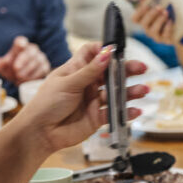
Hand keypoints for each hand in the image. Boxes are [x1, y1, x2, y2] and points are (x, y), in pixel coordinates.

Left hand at [0, 36, 51, 83]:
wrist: (20, 79)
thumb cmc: (11, 70)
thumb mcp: (2, 67)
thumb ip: (1, 64)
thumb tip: (4, 61)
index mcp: (20, 45)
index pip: (21, 41)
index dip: (21, 43)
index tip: (20, 46)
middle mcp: (32, 49)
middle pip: (31, 51)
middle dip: (23, 60)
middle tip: (16, 70)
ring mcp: (41, 57)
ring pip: (37, 61)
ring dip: (27, 71)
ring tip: (19, 78)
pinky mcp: (45, 67)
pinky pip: (42, 70)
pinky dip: (33, 76)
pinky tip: (25, 80)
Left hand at [16, 43, 148, 153]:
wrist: (40, 132)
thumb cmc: (46, 104)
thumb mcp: (68, 83)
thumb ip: (90, 71)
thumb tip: (107, 53)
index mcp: (76, 70)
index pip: (93, 53)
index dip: (105, 50)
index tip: (117, 51)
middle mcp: (87, 84)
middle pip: (110, 72)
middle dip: (126, 70)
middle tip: (141, 69)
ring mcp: (93, 100)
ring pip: (115, 93)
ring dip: (130, 91)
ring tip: (142, 91)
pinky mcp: (97, 118)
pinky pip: (114, 113)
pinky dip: (125, 112)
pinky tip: (135, 110)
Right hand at [130, 0, 175, 44]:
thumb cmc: (174, 11)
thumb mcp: (171, 0)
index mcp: (146, 18)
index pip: (135, 18)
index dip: (138, 13)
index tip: (145, 4)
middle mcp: (149, 28)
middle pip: (143, 24)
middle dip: (150, 15)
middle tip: (159, 7)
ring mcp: (157, 36)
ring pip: (152, 31)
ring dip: (158, 21)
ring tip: (166, 13)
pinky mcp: (165, 40)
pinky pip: (163, 36)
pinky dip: (167, 29)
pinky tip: (171, 22)